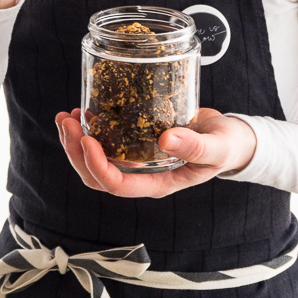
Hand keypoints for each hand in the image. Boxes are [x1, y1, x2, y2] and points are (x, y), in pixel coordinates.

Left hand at [55, 108, 256, 198]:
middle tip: (66, 121)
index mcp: (159, 183)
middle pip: (97, 177)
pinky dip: (89, 129)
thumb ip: (196, 146)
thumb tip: (166, 139)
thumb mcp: (218, 147)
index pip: (118, 185)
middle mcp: (143, 175)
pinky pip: (106, 143)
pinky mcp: (136, 142)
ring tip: (66, 116)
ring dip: (76, 141)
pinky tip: (84, 111)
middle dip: (76, 151)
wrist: (231, 137)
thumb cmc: (227, 146)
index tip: (88, 139)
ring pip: (95, 162)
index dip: (97, 166)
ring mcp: (137, 160)